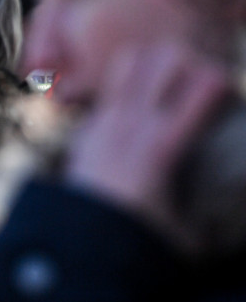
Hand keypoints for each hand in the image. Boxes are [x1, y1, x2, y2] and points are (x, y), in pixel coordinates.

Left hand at [65, 41, 232, 252]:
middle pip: (167, 55)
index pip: (208, 84)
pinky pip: (108, 90)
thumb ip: (213, 220)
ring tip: (169, 86)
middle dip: (191, 60)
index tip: (229, 102)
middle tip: (198, 84)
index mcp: (164, 145)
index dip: (227, 83)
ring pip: (132, 60)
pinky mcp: (86, 129)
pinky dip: (127, 90)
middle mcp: (132, 124)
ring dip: (155, 65)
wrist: (72, 245)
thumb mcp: (187, 235)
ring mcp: (104, 122)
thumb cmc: (135, 242)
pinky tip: (139, 114)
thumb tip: (229, 220)